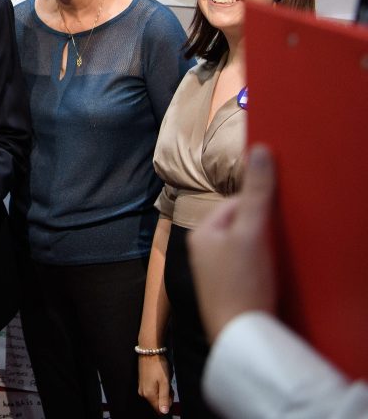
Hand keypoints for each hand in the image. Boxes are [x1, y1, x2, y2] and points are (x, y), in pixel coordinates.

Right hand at [138, 355, 172, 413]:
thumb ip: (164, 398)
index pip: (159, 409)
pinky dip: (158, 386)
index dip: (168, 403)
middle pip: (157, 402)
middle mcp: (143, 393)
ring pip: (155, 396)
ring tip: (164, 379)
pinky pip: (152, 390)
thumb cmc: (158, 366)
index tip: (170, 393)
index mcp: (148, 394)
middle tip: (168, 385)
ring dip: (162, 390)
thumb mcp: (165, 383)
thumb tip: (164, 412)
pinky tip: (159, 378)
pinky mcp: (142, 382)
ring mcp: (141, 387)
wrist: (149, 352)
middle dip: (166, 396)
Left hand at [188, 144, 277, 342]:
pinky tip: (273, 274)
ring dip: (264, 246)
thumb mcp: (252, 232)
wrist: (241, 335)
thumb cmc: (241, 283)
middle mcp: (203, 250)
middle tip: (283, 236)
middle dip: (263, 225)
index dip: (259, 204)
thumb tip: (260, 150)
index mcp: (202, 232)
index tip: (281, 211)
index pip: (235, 203)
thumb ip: (257, 193)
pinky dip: (262, 265)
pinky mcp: (229, 288)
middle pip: (240, 224)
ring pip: (245, 245)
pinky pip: (248, 266)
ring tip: (279, 257)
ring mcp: (214, 271)